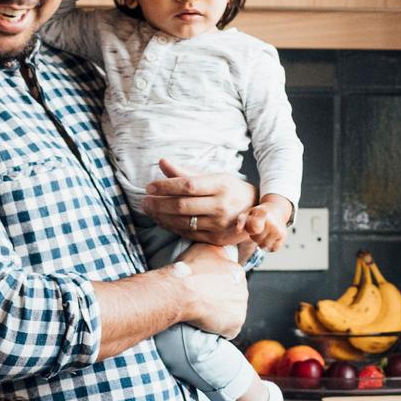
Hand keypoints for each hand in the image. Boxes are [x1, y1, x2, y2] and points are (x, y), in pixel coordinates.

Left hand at [141, 160, 255, 246]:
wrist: (255, 212)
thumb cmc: (230, 190)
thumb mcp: (213, 176)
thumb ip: (186, 172)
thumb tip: (162, 162)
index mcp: (221, 184)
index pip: (187, 185)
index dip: (165, 186)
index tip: (149, 187)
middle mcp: (222, 205)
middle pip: (182, 206)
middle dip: (158, 204)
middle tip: (144, 201)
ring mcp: (219, 224)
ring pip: (183, 222)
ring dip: (161, 217)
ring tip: (149, 210)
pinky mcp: (216, 239)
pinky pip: (188, 233)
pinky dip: (171, 227)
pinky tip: (161, 220)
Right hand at [171, 248, 248, 337]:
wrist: (181, 291)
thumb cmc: (188, 271)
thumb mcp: (204, 248)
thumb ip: (218, 251)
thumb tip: (223, 253)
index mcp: (237, 271)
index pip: (231, 280)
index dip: (218, 286)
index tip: (207, 288)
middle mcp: (243, 289)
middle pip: (233, 297)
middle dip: (221, 300)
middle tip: (204, 300)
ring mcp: (241, 307)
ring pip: (232, 313)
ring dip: (221, 315)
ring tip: (204, 312)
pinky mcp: (235, 324)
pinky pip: (229, 330)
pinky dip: (220, 330)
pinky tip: (208, 323)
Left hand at [241, 200, 289, 251]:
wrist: (277, 210)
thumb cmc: (259, 214)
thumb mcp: (248, 213)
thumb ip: (241, 221)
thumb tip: (238, 230)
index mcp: (262, 214)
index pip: (255, 228)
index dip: (251, 230)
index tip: (253, 227)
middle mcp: (272, 223)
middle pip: (257, 240)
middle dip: (255, 236)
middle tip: (258, 229)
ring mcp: (279, 230)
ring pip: (264, 246)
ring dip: (261, 242)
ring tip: (263, 233)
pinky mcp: (283, 236)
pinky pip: (272, 249)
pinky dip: (269, 246)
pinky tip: (269, 238)